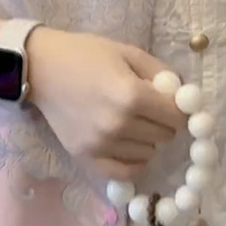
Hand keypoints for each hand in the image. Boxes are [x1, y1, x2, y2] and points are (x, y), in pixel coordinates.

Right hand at [26, 27, 185, 180]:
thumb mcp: (128, 52)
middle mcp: (118, 125)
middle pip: (165, 135)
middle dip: (162, 121)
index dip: (178, 108)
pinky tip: (128, 145)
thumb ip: (161, 73)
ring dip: (146, 139)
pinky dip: (133, 161)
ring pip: (148, 153)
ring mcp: (101, 144)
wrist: (40, 68)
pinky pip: (125, 172)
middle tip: (148, 109)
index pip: (177, 116)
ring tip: (131, 121)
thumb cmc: (85, 54)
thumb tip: (185, 95)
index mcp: (132, 96)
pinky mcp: (86, 157)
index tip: (170, 102)